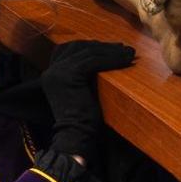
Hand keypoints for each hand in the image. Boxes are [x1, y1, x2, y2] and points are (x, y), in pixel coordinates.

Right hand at [40, 40, 135, 159]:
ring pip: (89, 52)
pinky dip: (112, 59)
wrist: (75, 135)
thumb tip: (102, 61)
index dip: (90, 46)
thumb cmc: (81, 120)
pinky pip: (94, 60)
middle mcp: (52, 70)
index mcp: (51, 73)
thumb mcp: (79, 92)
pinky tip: (126, 60)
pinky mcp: (70, 75)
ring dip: (111, 51)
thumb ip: (82, 76)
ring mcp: (59, 71)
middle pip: (79, 47)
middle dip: (102, 46)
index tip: (110, 47)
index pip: (69, 49)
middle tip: (123, 47)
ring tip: (129, 53)